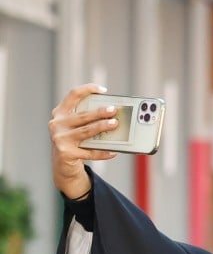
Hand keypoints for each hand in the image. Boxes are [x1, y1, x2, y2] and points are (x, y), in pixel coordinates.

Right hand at [49, 84, 117, 198]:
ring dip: (101, 127)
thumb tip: (113, 116)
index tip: (103, 90)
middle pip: (82, 115)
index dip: (87, 89)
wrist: (62, 164)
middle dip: (99, 112)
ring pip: (85, 131)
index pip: (73, 95)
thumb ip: (88, 119)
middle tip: (114, 111)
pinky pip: (89, 152)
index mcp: (60, 113)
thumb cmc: (74, 141)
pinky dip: (102, 152)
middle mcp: (57, 124)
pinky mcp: (65, 153)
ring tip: (114, 124)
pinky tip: (113, 152)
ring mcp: (60, 139)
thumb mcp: (77, 127)